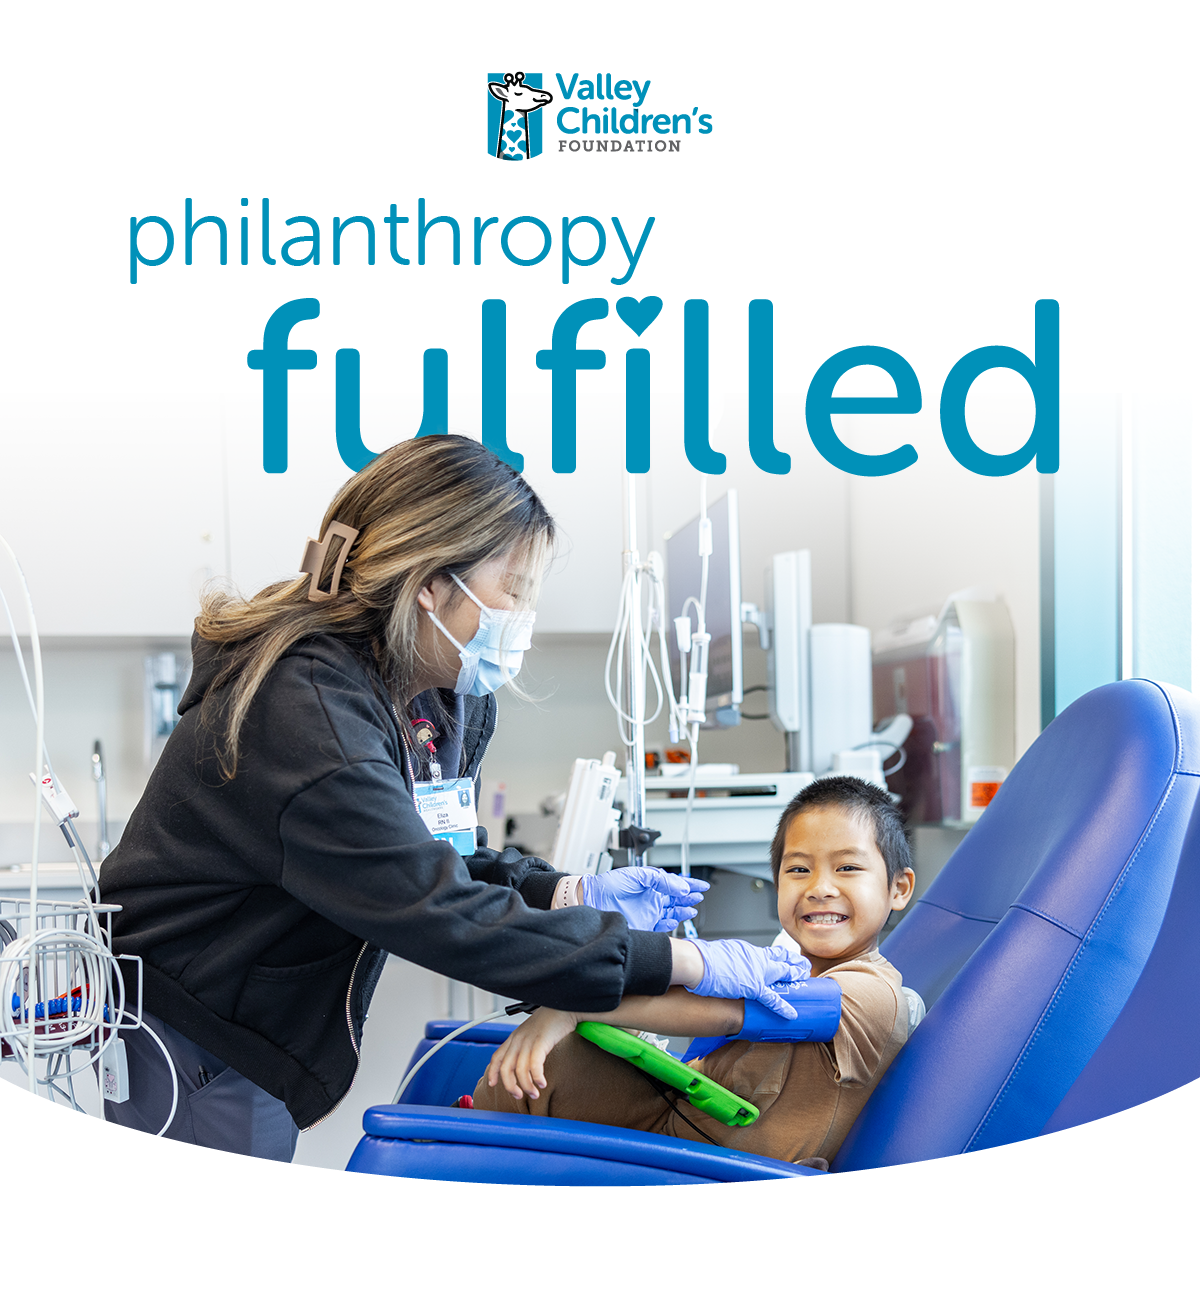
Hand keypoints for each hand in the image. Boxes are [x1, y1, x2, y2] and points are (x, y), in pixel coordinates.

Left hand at [485, 1008, 578, 1101]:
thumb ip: (526, 1045)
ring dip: (527, 1086)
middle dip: (510, 1086)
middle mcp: (518, 1039)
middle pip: (505, 1068)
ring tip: (535, 1093)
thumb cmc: (552, 1020)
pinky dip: (537, 1078)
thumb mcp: (532, 1032)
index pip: (496, 1056)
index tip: (492, 1084)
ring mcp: (529, 1040)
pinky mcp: (541, 1042)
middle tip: (519, 1096)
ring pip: (520, 1071)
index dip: (493, 1072)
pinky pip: (534, 1065)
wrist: (565, 1005)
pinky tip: (542, 1083)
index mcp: (514, 1036)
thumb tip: (524, 1064)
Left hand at [578, 867, 708, 932]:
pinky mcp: (645, 925)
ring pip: (672, 910)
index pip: (674, 883)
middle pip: (676, 897)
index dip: (689, 884)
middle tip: (700, 895)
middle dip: (689, 896)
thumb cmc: (608, 885)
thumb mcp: (637, 875)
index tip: (701, 886)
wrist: (592, 900)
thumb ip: (660, 879)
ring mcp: (648, 911)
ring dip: (684, 909)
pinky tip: (678, 919)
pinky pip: (663, 925)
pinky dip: (672, 922)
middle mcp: (651, 897)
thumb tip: (680, 886)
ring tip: (693, 907)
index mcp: (650, 883)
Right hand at [686, 939, 811, 1018]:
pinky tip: (792, 1014)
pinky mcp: (753, 987)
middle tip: (803, 965)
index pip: (767, 953)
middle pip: (780, 958)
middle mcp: (755, 958)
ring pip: (783, 972)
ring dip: (795, 975)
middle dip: (793, 961)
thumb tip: (722, 963)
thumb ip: (725, 958)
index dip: (778, 956)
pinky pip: (772, 999)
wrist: (697, 963)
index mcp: (746, 950)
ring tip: (805, 978)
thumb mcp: (717, 952)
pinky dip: (783, 1007)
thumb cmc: (700, 957)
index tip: (785, 957)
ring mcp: (757, 972)